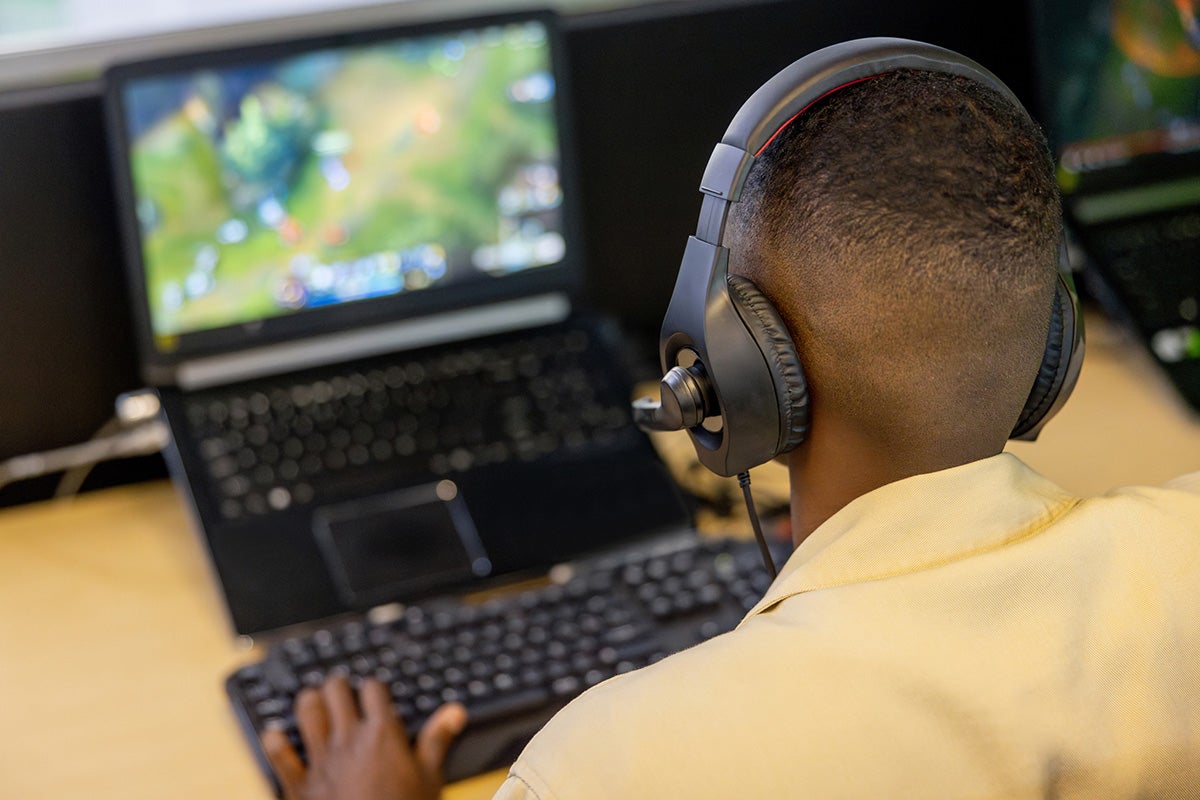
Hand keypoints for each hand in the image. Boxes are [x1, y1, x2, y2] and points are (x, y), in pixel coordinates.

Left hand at [261, 675, 467, 799]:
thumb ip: (437, 739)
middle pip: (336, 690)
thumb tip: (454, 711)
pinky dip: (275, 743)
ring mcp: (321, 760)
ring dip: (309, 702)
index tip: (374, 692)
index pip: (373, 689)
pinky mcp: (300, 785)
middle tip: (341, 690)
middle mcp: (348, 740)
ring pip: (307, 712)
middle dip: (338, 686)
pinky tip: (274, 734)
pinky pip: (280, 756)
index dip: (373, 687)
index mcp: (381, 734)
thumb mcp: (429, 778)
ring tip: (313, 700)